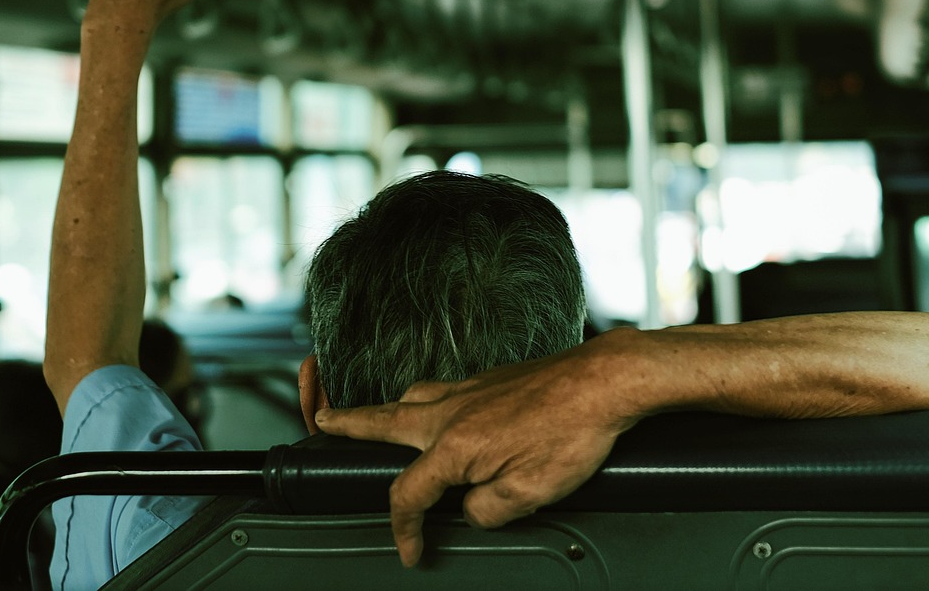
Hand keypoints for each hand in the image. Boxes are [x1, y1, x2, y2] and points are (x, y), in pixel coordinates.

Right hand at [314, 332, 638, 566]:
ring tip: (372, 419)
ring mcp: (469, 387)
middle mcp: (451, 410)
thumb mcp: (529, 493)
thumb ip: (487, 511)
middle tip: (324, 421)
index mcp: (453, 444)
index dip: (403, 530)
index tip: (410, 550)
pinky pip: (444, 390)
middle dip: (347, 424)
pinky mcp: (490, 377)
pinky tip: (441, 412)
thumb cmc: (573, 431)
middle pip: (382, 420)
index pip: (408, 494)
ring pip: (412, 398)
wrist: (605, 380)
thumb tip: (472, 509)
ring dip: (385, 411)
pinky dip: (426, 402)